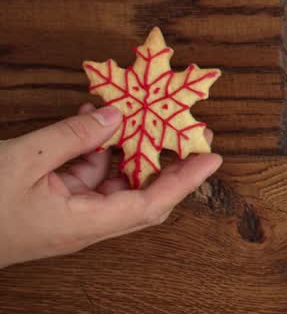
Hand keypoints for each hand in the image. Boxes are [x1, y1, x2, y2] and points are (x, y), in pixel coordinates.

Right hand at [0, 103, 221, 268]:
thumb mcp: (22, 161)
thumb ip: (72, 136)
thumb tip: (116, 116)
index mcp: (82, 224)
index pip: (151, 205)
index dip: (186, 180)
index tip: (213, 156)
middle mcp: (81, 225)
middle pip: (139, 195)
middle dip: (165, 162)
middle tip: (187, 128)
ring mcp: (64, 216)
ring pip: (110, 181)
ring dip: (125, 149)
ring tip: (140, 112)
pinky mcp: (47, 205)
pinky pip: (83, 175)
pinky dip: (92, 149)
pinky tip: (94, 120)